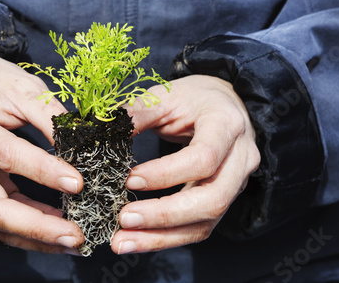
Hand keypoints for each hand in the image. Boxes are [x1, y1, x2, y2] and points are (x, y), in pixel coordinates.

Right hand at [0, 54, 83, 253]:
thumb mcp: (22, 87)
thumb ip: (50, 116)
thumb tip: (83, 149)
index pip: (7, 155)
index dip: (44, 172)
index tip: (79, 184)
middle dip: (36, 227)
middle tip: (76, 236)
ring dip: (33, 236)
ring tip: (71, 240)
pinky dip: (24, 228)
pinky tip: (52, 230)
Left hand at [111, 75, 259, 253]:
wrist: (224, 106)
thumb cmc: (194, 99)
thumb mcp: (166, 96)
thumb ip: (137, 114)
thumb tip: (98, 134)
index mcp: (227, 125)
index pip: (203, 158)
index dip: (165, 173)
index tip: (129, 178)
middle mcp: (240, 158)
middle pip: (211, 199)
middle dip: (164, 215)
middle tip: (123, 219)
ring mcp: (237, 183)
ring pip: (206, 221)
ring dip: (162, 237)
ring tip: (122, 242)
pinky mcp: (224, 199)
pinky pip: (199, 227)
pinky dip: (167, 237)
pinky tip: (138, 240)